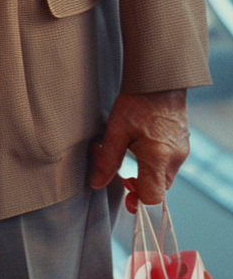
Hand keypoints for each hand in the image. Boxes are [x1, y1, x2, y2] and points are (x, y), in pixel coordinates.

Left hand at [89, 89, 188, 211]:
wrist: (158, 77)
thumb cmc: (136, 101)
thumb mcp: (116, 130)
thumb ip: (107, 160)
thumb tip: (96, 183)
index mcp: (159, 158)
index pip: (153, 197)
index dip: (138, 201)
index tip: (125, 192)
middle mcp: (175, 158)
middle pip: (159, 188)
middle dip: (140, 185)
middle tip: (123, 174)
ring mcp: (182, 150)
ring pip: (164, 176)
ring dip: (147, 173)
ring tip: (130, 154)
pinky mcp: (183, 142)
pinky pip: (169, 162)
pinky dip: (155, 162)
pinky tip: (141, 146)